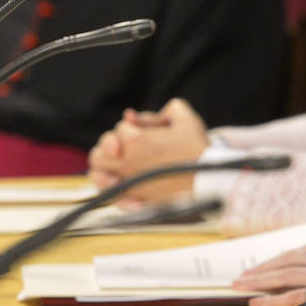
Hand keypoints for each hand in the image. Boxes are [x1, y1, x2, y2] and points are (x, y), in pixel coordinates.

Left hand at [88, 99, 209, 202]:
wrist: (207, 177)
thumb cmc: (197, 147)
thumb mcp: (185, 117)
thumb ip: (166, 109)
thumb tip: (138, 115)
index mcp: (136, 139)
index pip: (121, 127)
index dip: (135, 126)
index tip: (150, 131)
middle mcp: (127, 160)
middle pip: (100, 151)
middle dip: (110, 144)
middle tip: (124, 146)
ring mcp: (128, 180)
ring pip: (98, 172)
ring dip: (104, 165)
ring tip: (116, 163)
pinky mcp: (134, 196)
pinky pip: (108, 193)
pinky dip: (109, 187)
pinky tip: (118, 182)